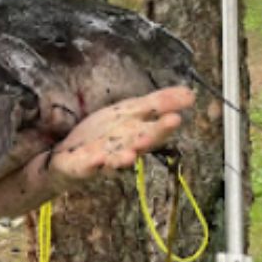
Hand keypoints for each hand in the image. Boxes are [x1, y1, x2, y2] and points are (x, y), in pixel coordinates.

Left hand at [47, 86, 193, 185]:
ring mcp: (103, 160)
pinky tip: (99, 160)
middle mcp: (124, 150)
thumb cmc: (103, 133)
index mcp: (136, 135)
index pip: (153, 130)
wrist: (69, 154)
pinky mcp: (81, 167)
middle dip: (150, 139)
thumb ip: (157, 104)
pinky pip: (87, 167)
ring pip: (116, 161)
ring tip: (131, 155)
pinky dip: (93, 165)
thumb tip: (191, 93)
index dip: (164, 126)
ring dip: (124, 159)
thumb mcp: (128, 111)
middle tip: (160, 132)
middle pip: (138, 146)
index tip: (176, 118)